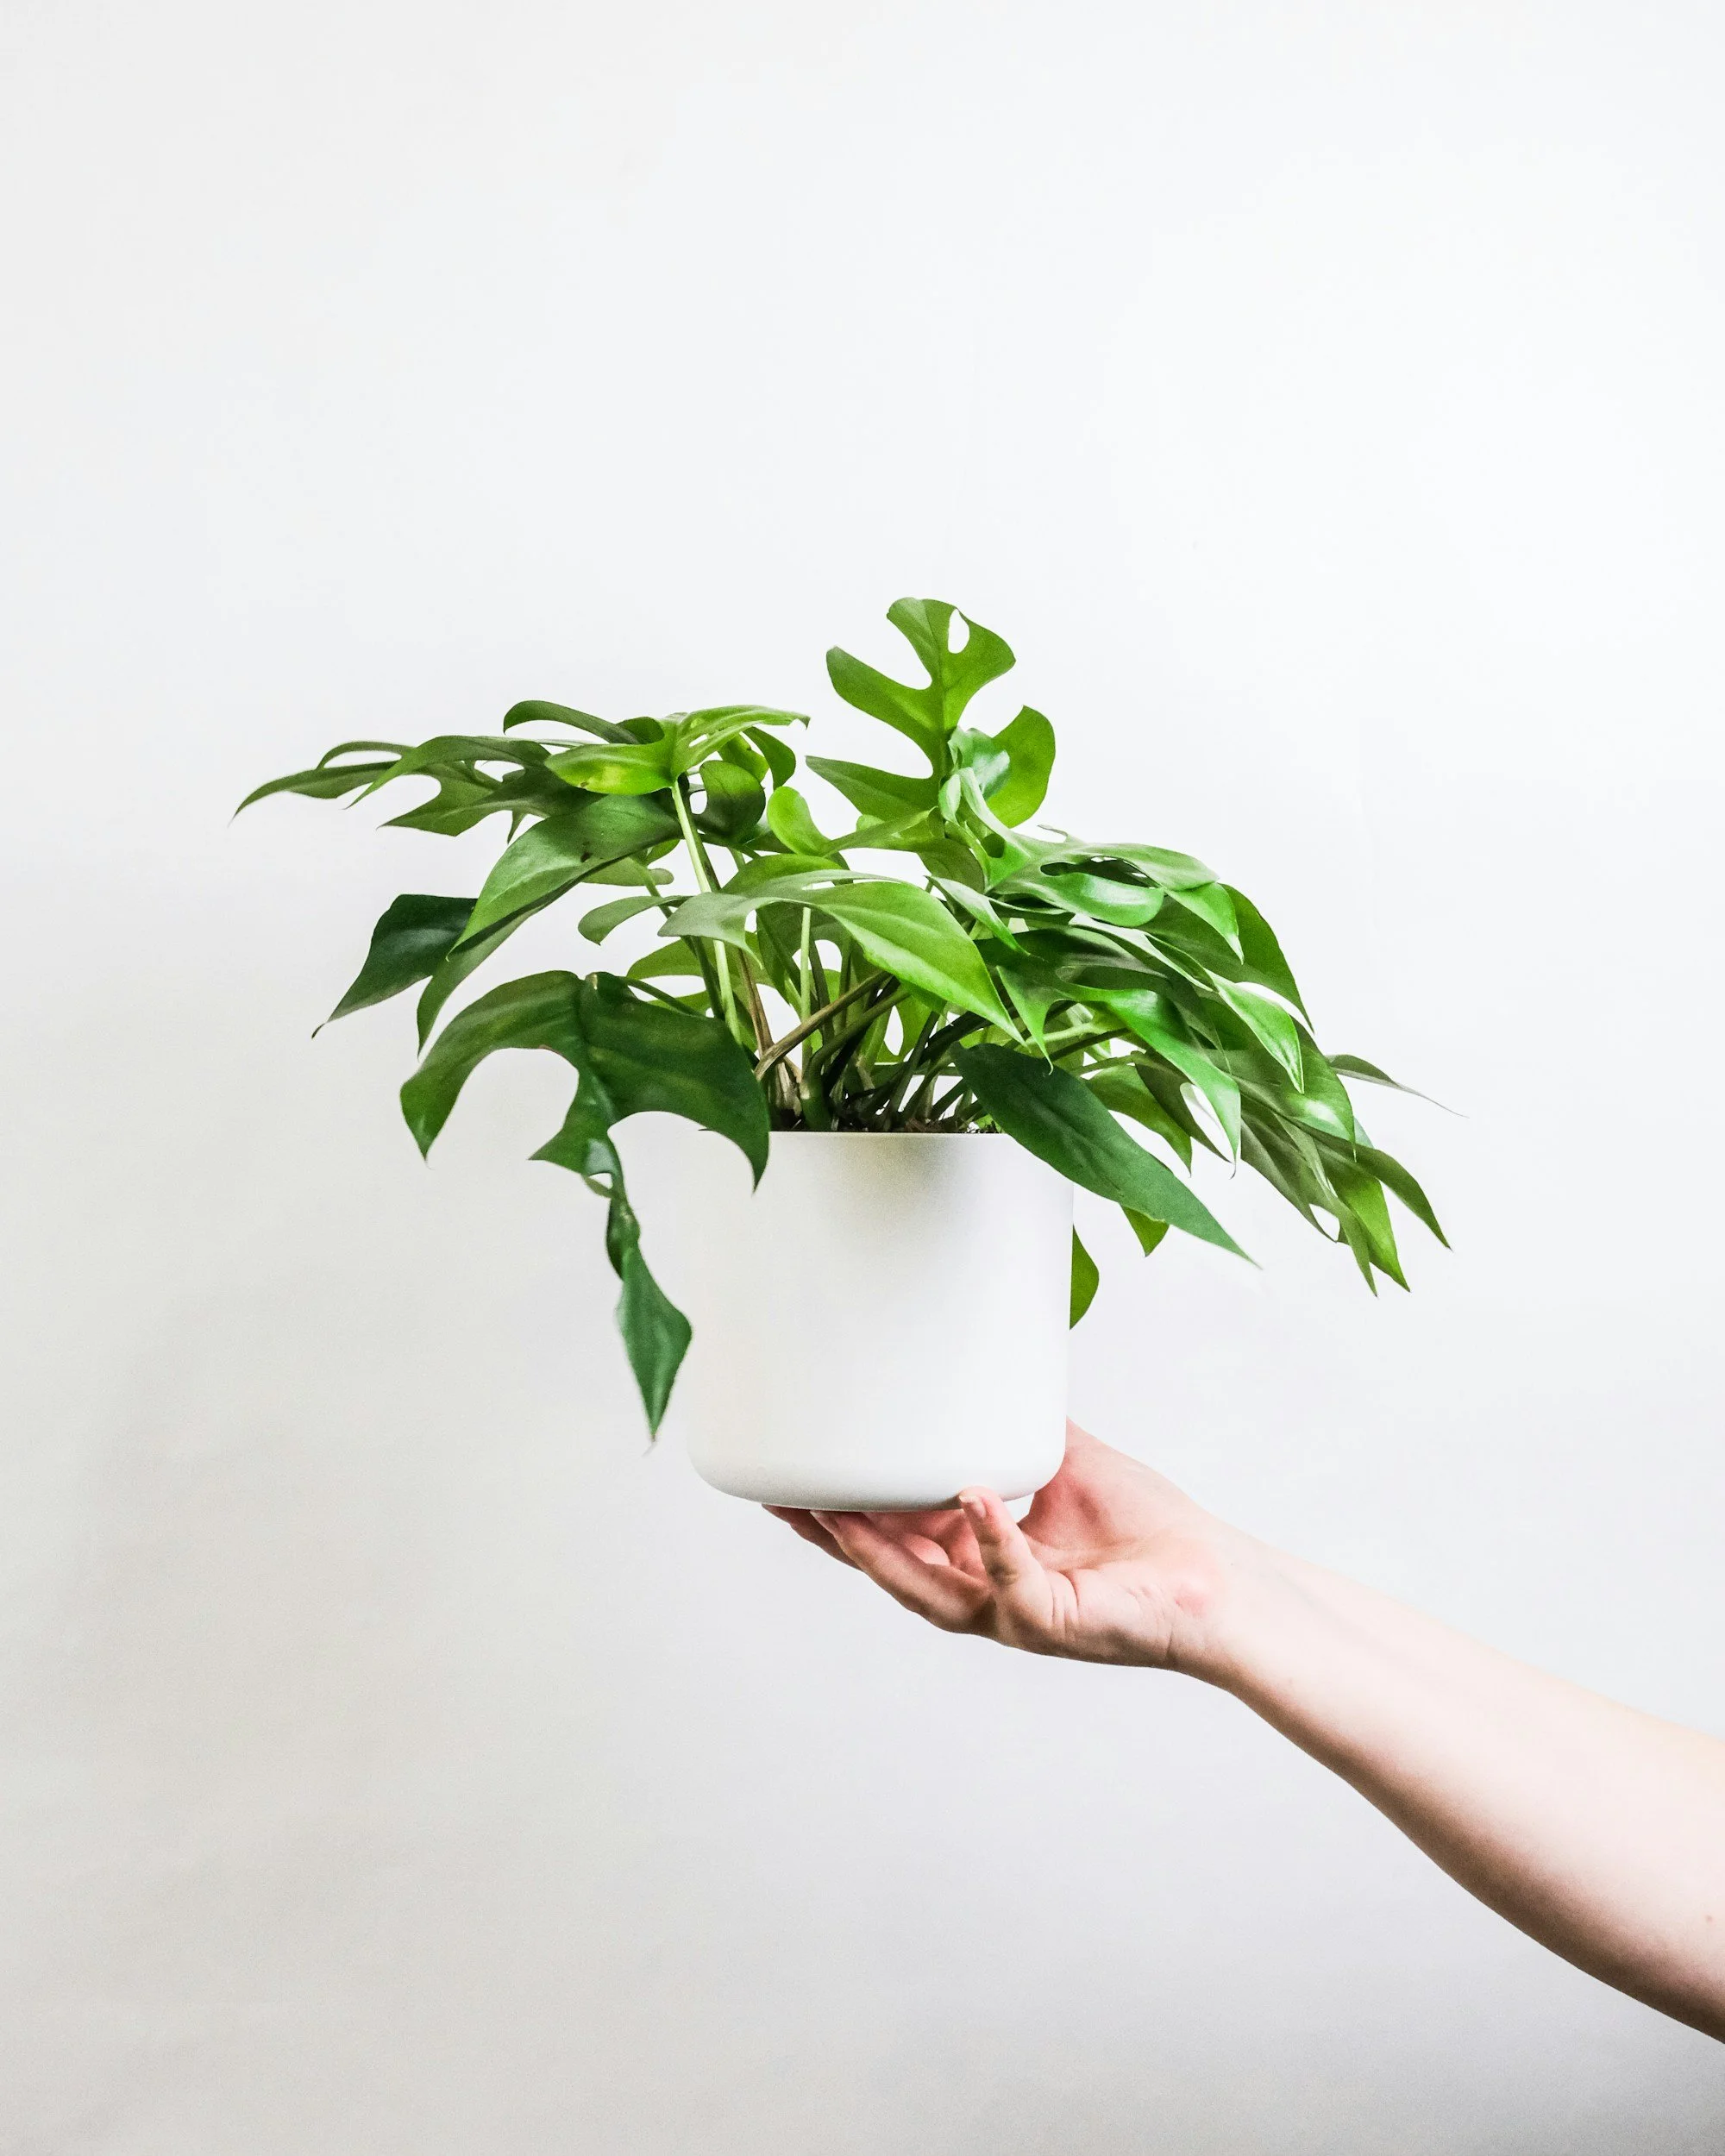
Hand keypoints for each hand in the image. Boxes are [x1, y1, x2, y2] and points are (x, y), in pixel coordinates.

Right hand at [767, 1422, 1259, 1676]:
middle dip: (836, 1538)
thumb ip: (1022, 1428)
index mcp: (983, 1560)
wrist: (1217, 1580)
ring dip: (882, 1551)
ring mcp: (1018, 1615)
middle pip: (892, 1571)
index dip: (843, 1518)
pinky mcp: (1057, 1622)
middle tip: (785, 1499)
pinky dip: (992, 1536)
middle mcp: (988, 1595)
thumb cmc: (1151, 1533)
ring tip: (840, 1509)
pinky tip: (971, 1495)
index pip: (898, 1540)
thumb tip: (989, 1368)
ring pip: (930, 1589)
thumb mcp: (1067, 1464)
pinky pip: (1013, 1580)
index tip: (793, 1483)